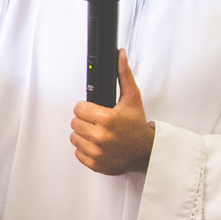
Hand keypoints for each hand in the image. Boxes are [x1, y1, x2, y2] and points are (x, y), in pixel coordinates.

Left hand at [70, 49, 154, 174]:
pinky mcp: (94, 164)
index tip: (94, 111)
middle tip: (97, 122)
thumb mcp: (132, 98)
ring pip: (74, 138)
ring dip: (83, 135)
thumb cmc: (137, 126)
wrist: (146, 152)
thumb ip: (123, 75)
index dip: (86, 108)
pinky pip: (78, 153)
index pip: (78, 108)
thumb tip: (120, 55)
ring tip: (97, 133)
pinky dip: (85, 150)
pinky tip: (97, 145)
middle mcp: (101, 137)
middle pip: (74, 123)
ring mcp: (97, 152)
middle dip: (84, 121)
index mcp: (107, 119)